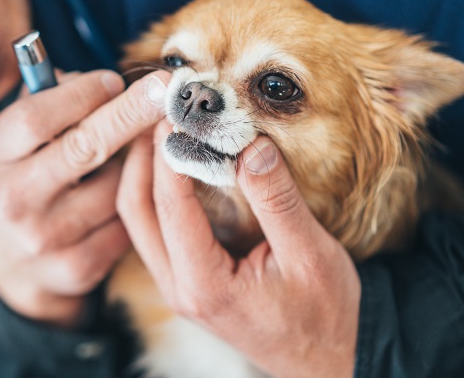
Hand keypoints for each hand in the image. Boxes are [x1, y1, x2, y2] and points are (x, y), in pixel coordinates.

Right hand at [0, 70, 168, 327]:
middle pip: (83, 147)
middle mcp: (13, 198)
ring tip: (111, 167)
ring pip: (114, 186)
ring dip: (128, 168)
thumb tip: (104, 81)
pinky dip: (130, 205)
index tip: (115, 80)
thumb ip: (49, 100)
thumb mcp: (18, 138)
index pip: (36, 117)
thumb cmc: (28, 177)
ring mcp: (44, 237)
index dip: (82, 94)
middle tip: (165, 89)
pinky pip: (126, 222)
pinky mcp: (76, 266)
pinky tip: (114, 204)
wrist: (15, 262)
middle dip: (129, 113)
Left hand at [117, 122, 359, 376]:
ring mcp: (176, 286)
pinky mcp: (185, 280)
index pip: (171, 206)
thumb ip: (277, 200)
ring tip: (161, 127)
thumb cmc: (325, 314)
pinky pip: (154, 230)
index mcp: (205, 284)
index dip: (170, 152)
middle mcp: (178, 287)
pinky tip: (172, 163)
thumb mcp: (310, 254)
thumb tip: (250, 144)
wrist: (327, 360)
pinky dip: (156, 192)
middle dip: (142, 156)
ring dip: (143, 172)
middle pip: (135, 211)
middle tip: (158, 110)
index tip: (176, 110)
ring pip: (138, 220)